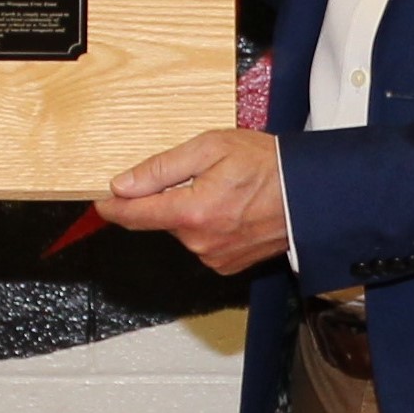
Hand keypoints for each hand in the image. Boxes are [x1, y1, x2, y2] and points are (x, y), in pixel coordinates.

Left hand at [99, 128, 288, 274]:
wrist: (311, 194)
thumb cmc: (269, 167)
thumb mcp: (210, 148)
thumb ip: (161, 168)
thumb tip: (124, 184)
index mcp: (193, 212)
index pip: (134, 215)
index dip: (113, 207)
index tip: (102, 202)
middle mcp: (201, 241)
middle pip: (162, 220)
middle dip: (170, 198)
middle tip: (201, 175)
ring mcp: (214, 257)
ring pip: (183, 231)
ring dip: (192, 211)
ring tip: (225, 190)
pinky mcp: (227, 265)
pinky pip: (203, 242)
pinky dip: (210, 226)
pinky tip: (232, 209)